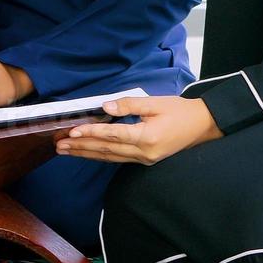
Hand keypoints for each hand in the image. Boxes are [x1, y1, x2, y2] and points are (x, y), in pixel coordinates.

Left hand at [56, 95, 222, 164]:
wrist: (202, 125)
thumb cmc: (180, 111)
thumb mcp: (155, 103)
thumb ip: (129, 105)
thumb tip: (105, 106)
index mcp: (147, 137)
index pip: (112, 135)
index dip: (91, 132)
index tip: (72, 132)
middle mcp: (144, 152)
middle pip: (107, 150)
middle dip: (81, 147)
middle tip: (59, 145)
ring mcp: (145, 159)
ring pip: (110, 157)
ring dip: (87, 154)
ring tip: (66, 152)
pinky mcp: (145, 160)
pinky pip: (118, 158)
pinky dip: (101, 155)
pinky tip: (88, 153)